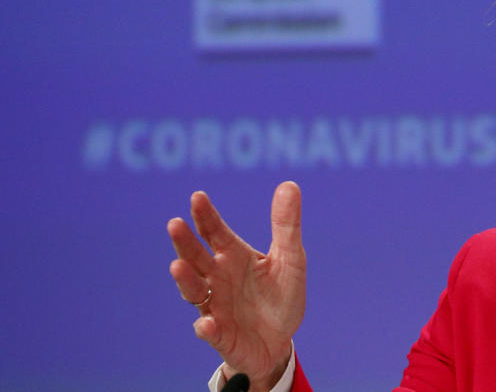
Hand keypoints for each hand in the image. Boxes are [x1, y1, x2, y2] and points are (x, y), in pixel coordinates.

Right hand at [167, 182, 306, 391]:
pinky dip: (207, 328)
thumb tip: (289, 184)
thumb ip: (287, 225)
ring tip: (177, 266)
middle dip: (184, 242)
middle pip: (196, 257)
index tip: (198, 197)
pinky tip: (206, 324)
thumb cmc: (280, 295)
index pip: (215, 232)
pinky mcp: (221, 336)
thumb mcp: (291, 258)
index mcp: (233, 256)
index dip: (205, 215)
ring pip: (194, 291)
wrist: (279, 341)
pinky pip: (211, 332)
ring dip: (185, 280)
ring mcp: (216, 307)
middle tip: (175, 224)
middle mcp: (217, 278)